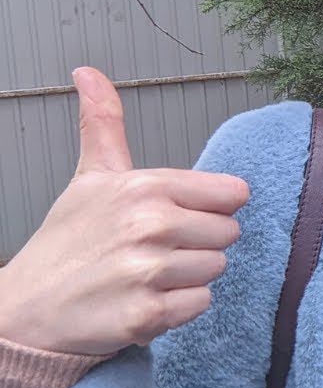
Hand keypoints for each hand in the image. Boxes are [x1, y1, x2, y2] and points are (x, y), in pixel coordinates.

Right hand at [0, 67, 248, 354]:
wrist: (25, 308)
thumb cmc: (65, 242)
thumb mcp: (90, 176)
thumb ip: (103, 124)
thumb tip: (88, 72)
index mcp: (146, 187)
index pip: (232, 194)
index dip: (209, 207)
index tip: (177, 215)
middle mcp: (151, 225)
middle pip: (228, 234)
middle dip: (197, 244)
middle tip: (151, 250)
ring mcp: (148, 271)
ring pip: (215, 269)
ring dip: (186, 277)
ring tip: (144, 275)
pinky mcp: (147, 315)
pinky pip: (200, 304)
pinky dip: (177, 309)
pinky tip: (143, 300)